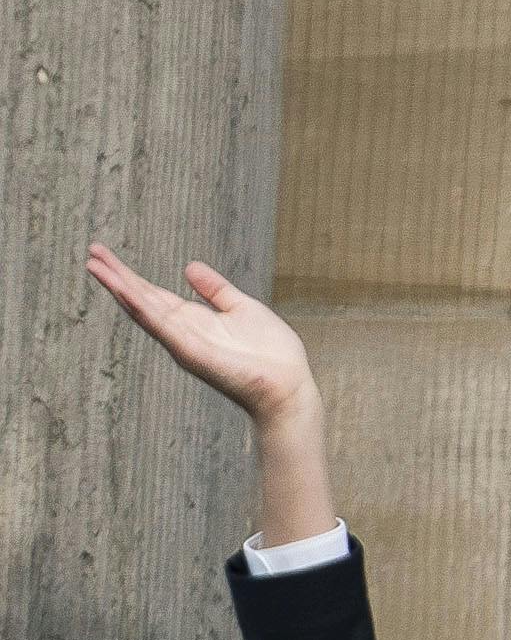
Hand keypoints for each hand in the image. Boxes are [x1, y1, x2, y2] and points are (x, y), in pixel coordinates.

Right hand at [87, 244, 316, 428]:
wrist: (290, 385)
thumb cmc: (272, 354)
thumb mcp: (241, 308)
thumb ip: (216, 290)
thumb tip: (189, 267)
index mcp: (193, 320)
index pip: (153, 294)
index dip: (129, 276)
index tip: (104, 255)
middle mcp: (183, 332)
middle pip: (142, 300)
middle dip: (116, 277)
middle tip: (91, 253)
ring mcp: (185, 343)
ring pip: (145, 311)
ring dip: (120, 289)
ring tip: (95, 267)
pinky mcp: (193, 353)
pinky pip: (164, 328)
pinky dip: (144, 310)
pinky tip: (125, 292)